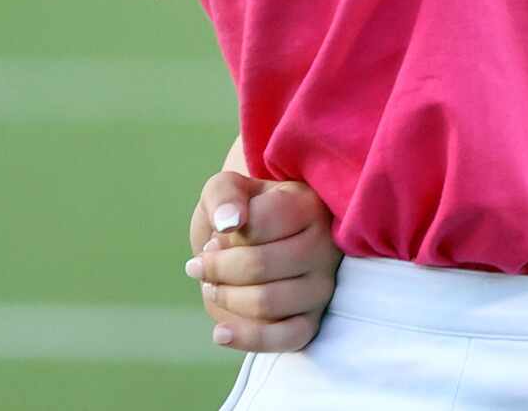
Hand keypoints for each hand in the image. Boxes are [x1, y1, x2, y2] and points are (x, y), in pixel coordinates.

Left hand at [186, 169, 340, 353]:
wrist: (255, 243)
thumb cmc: (243, 211)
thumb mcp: (227, 189)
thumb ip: (224, 195)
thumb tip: (229, 223)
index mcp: (309, 205)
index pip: (260, 223)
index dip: (225, 234)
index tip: (214, 237)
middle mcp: (325, 245)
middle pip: (258, 266)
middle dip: (218, 269)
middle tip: (202, 266)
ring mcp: (322, 285)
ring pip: (265, 302)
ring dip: (225, 297)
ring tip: (212, 286)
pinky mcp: (313, 320)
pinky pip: (286, 338)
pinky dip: (249, 338)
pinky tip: (220, 333)